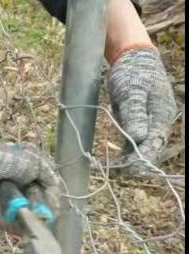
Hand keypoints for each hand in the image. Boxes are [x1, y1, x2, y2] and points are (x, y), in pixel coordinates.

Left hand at [108, 48, 176, 174]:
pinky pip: (134, 141)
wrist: (132, 59)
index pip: (154, 143)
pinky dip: (127, 151)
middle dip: (136, 163)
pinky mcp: (138, 122)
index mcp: (161, 115)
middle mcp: (158, 122)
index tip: (128, 170)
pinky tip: (118, 160)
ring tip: (115, 170)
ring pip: (142, 146)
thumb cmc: (132, 73)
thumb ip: (135, 114)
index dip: (142, 159)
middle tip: (117, 172)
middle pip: (150, 148)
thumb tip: (139, 137)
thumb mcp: (131, 92)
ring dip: (130, 159)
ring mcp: (149, 123)